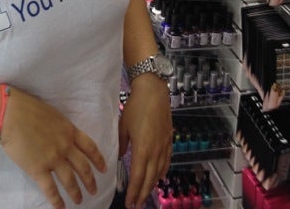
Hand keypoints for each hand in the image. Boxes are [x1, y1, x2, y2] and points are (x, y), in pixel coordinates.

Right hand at [0, 87, 106, 208]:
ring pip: (70, 180)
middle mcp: (65, 146)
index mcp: (69, 130)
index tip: (104, 168)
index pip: (90, 147)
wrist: (11, 114)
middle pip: (83, 167)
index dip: (98, 159)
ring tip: (79, 200)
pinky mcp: (38, 169)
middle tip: (94, 190)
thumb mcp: (53, 115)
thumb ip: (61, 128)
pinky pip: (51, 189)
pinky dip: (57, 201)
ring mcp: (53, 158)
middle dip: (90, 180)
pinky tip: (61, 207)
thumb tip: (63, 136)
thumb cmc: (28, 108)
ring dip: (76, 192)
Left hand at [118, 75, 172, 208]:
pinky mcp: (169, 140)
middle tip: (136, 205)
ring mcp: (164, 146)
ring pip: (159, 172)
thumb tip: (120, 157)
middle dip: (143, 194)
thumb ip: (122, 144)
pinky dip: (162, 172)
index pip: (138, 177)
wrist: (154, 92)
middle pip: (150, 179)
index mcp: (142, 150)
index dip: (134, 192)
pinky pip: (167, 161)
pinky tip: (160, 176)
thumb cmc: (136, 107)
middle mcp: (155, 152)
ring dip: (152, 185)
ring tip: (146, 194)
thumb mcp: (123, 126)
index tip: (130, 203)